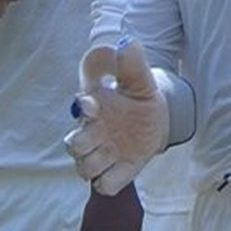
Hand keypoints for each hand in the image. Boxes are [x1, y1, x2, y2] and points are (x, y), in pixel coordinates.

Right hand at [64, 39, 167, 195]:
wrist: (157, 118)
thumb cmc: (139, 95)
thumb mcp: (140, 76)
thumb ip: (130, 61)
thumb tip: (125, 45)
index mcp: (95, 107)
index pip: (79, 108)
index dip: (83, 107)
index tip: (94, 104)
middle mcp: (94, 133)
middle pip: (72, 146)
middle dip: (82, 143)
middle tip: (100, 134)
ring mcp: (106, 154)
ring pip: (84, 168)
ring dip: (95, 163)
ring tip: (113, 151)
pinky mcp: (120, 171)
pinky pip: (105, 186)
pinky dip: (110, 182)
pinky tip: (122, 168)